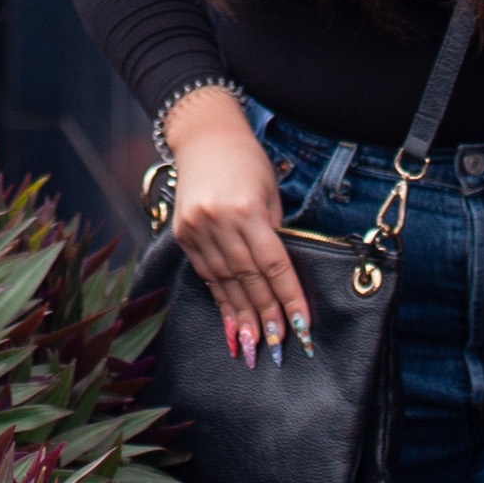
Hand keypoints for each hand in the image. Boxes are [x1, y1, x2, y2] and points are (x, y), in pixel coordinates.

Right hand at [162, 86, 309, 369]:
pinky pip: (205, 274)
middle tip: (276, 345)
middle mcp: (217, 221)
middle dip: (265, 314)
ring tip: (253, 344)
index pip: (273, 263)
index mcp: (246, 208)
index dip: (288, 297)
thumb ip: (273, 232)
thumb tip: (278, 277)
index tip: (301, 326)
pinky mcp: (182, 234)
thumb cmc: (247, 161)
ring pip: (223, 282)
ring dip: (240, 315)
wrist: (204, 136)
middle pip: (247, 278)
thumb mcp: (271, 191)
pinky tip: (229, 321)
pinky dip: (220, 299)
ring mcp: (195, 229)